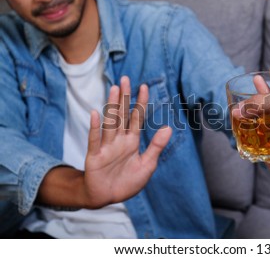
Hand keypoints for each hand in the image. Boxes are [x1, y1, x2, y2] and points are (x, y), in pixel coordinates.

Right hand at [83, 76, 171, 207]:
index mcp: (132, 141)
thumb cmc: (127, 181)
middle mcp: (119, 140)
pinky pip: (95, 140)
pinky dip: (95, 128)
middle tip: (125, 79)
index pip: (137, 118)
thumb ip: (156, 146)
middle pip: (122, 115)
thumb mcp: (147, 165)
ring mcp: (106, 146)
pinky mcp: (95, 156)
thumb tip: (169, 127)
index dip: (140, 103)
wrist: (107, 197)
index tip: (144, 86)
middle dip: (125, 98)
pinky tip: (96, 114)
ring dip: (112, 107)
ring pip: (110, 123)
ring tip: (115, 90)